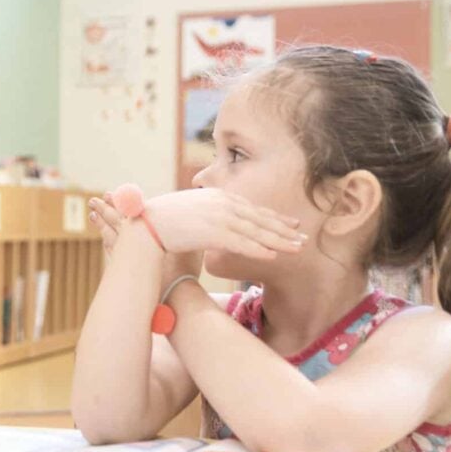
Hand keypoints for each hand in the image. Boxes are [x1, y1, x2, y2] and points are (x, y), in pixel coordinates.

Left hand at [90, 192, 202, 277]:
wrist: (176, 295)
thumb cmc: (186, 271)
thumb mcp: (191, 246)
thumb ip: (192, 230)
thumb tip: (202, 214)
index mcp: (149, 233)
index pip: (129, 214)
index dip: (118, 204)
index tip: (108, 194)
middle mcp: (136, 244)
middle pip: (116, 222)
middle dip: (106, 210)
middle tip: (94, 200)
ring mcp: (128, 258)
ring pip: (111, 237)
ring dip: (102, 225)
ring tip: (93, 215)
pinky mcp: (125, 271)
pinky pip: (113, 253)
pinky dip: (108, 243)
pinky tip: (104, 239)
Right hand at [146, 188, 303, 259]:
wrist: (146, 224)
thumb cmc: (164, 220)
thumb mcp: (192, 212)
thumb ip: (209, 216)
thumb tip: (216, 227)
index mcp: (219, 196)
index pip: (253, 209)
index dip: (275, 218)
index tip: (292, 225)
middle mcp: (223, 203)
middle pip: (260, 219)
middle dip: (284, 230)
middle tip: (304, 239)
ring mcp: (219, 217)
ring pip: (256, 231)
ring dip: (279, 241)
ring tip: (298, 249)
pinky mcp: (212, 232)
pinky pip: (241, 243)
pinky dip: (259, 249)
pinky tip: (274, 256)